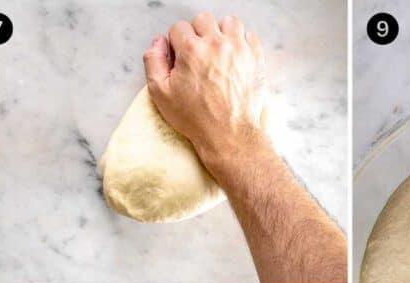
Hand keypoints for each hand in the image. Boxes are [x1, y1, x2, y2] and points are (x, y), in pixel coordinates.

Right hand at [142, 14, 265, 164]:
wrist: (229, 135)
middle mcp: (216, 44)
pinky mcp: (255, 58)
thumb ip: (153, 61)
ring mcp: (238, 50)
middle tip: (200, 55)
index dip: (177, 43)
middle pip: (203, 20)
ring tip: (219, 52)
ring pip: (229, 22)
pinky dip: (242, 42)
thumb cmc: (196, 118)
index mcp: (191, 50)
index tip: (182, 58)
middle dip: (198, 34)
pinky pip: (249, 35)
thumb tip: (159, 42)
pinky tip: (235, 57)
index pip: (178, 28)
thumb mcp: (160, 94)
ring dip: (222, 33)